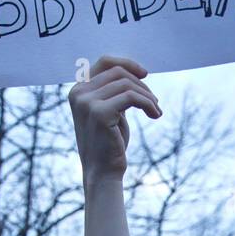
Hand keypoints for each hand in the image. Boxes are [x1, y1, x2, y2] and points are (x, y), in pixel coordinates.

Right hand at [69, 56, 161, 180]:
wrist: (102, 173)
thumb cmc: (108, 144)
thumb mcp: (109, 112)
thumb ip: (113, 92)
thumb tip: (134, 71)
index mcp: (78, 90)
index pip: (104, 62)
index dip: (127, 63)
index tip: (145, 74)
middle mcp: (79, 94)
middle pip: (117, 72)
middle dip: (141, 84)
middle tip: (155, 101)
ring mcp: (87, 103)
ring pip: (126, 84)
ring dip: (147, 96)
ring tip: (156, 110)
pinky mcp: (99, 113)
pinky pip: (131, 97)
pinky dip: (148, 103)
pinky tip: (155, 114)